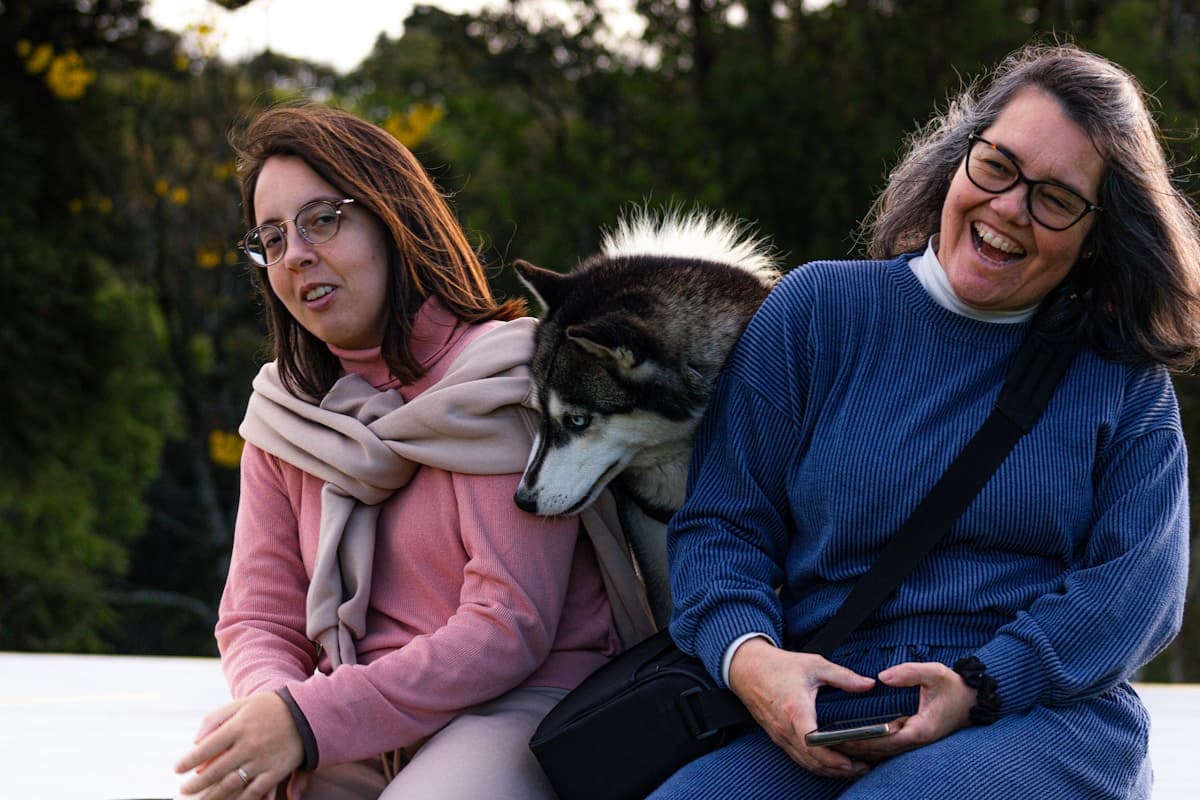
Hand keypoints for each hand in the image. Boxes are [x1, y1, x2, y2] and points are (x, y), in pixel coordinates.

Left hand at [175, 691, 303, 798]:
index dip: (189, 761)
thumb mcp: (241, 704)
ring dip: (212, 796)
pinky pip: (255, 791)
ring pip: (231, 784)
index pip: (206, 747)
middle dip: (196, 784)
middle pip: (216, 770)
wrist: (307, 712)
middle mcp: (249, 745)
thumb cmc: (270, 707)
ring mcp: (263, 760)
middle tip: (184, 791)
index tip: (178, 770)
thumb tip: (196, 741)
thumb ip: (216, 719)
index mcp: (239, 726)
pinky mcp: (276, 771)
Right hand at [727, 637, 876, 778]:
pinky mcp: (777, 737)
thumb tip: (869, 684)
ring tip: (852, 769)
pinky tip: (830, 764)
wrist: (746, 668)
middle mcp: (785, 728)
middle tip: (863, 767)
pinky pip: (798, 758)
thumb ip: (843, 676)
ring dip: (828, 770)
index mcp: (795, 710)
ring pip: (805, 763)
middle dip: (838, 768)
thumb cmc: (779, 666)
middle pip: (812, 760)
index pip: (813, 743)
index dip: (832, 756)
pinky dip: (816, 765)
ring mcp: (780, 736)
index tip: (853, 759)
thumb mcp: (814, 665)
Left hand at [835, 661, 974, 761]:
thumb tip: (882, 677)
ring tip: (835, 743)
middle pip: (882, 750)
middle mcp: (918, 739)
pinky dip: (872, 743)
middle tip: (830, 743)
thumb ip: (909, 673)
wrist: (973, 698)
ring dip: (862, 748)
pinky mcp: (913, 736)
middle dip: (856, 747)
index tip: (842, 738)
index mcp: (922, 729)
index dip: (864, 740)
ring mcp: (916, 740)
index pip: (886, 740)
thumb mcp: (935, 672)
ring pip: (884, 750)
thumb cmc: (954, 686)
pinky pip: (889, 744)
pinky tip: (854, 738)